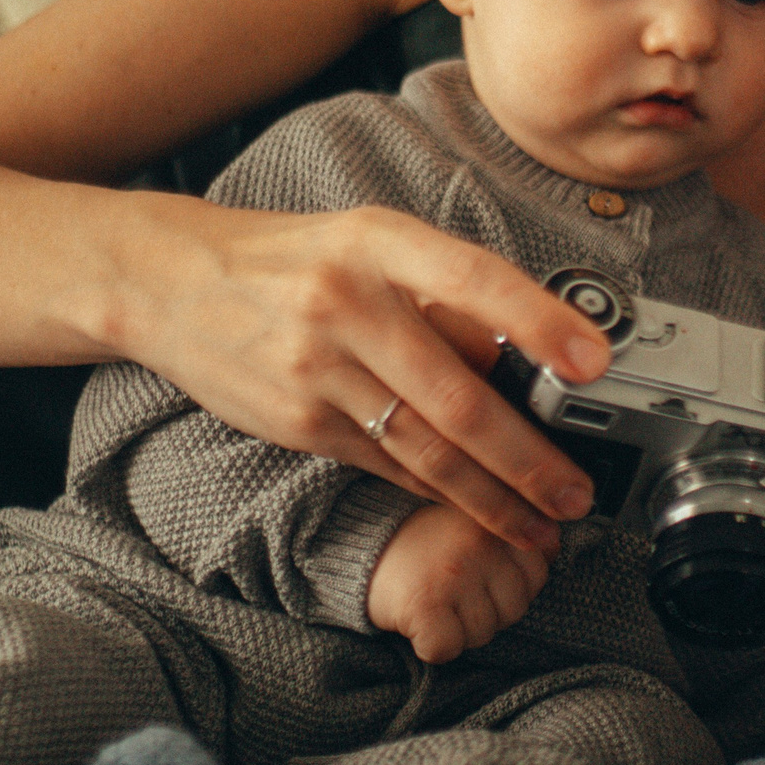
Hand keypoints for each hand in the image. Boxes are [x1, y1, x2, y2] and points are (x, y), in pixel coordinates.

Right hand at [129, 202, 611, 551]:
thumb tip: (526, 350)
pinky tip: (480, 511)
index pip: (473, 278)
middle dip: (526, 455)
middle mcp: (346, 303)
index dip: (538, 321)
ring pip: (425, 446)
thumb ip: (440, 291)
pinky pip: (386, 464)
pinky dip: (440, 491)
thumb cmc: (290, 261)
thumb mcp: (365, 242)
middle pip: (455, 394)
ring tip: (542, 522)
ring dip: (493, 494)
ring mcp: (317, 368)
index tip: (593, 362)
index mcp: (377, 242)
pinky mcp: (298, 421)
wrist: (171, 282)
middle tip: (576, 490)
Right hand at [367, 505, 549, 662]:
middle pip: (517, 607)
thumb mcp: (477, 519)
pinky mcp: (425, 604)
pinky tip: (420, 619)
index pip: (540, 569)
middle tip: (453, 586)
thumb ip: (519, 528)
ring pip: (486, 633)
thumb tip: (556, 549)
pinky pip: (448, 648)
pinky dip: (433, 645)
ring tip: (437, 598)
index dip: (511, 580)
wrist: (358, 545)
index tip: (480, 569)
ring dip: (461, 628)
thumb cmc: (426, 539)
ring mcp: (455, 572)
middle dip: (489, 607)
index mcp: (498, 517)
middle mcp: (481, 541)